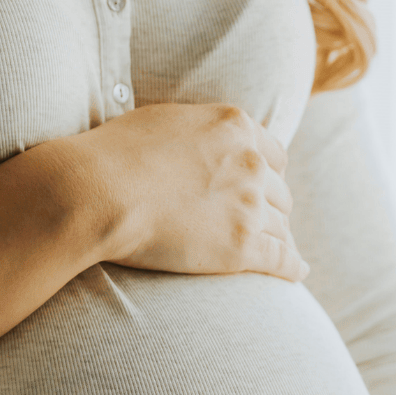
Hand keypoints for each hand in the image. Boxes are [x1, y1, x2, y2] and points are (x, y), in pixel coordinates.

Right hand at [72, 102, 307, 282]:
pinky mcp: (241, 247)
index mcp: (235, 126)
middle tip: (258, 223)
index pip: (272, 154)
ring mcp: (248, 205)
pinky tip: (297, 273)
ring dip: (277, 238)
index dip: (267, 174)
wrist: (98, 191)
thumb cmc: (115, 154)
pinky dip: (292, 267)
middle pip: (279, 191)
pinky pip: (281, 259)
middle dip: (270, 207)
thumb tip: (201, 141)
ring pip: (281, 226)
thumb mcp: (166, 121)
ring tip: (276, 251)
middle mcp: (251, 163)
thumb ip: (198, 131)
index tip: (261, 188)